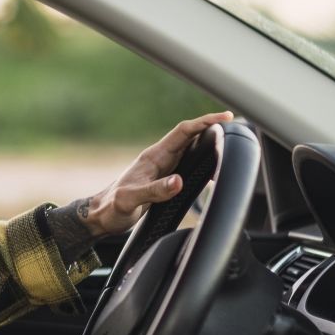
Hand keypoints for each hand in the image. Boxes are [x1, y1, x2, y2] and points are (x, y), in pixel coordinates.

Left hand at [80, 111, 233, 238]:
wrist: (101, 216)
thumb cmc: (112, 207)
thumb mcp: (132, 200)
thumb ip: (155, 190)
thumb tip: (179, 181)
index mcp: (153, 157)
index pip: (183, 132)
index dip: (204, 122)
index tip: (224, 118)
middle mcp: (159, 159)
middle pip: (190, 136)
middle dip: (211, 127)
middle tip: (233, 126)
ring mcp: (162, 168)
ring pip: (189, 149)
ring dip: (207, 143)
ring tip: (227, 142)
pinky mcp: (163, 179)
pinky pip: (187, 164)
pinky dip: (201, 161)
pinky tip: (210, 168)